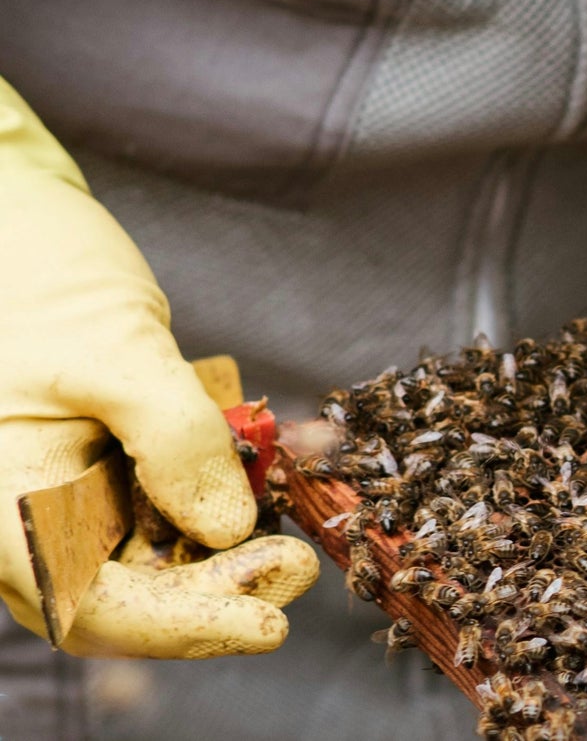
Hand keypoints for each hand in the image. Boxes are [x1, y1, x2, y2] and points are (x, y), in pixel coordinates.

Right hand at [0, 79, 317, 657]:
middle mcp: (18, 515)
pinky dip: (207, 498)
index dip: (186, 627)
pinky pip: (150, 505)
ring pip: (145, 557)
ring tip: (285, 519)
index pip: (93, 610)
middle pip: (126, 596)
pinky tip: (252, 474)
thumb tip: (227, 527)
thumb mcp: (115, 347)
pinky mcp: (86, 462)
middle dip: (218, 587)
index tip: (274, 618)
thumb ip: (173, 439)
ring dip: (220, 547)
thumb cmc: (34, 271)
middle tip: (302, 563)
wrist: (4, 213)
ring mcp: (53, 491)